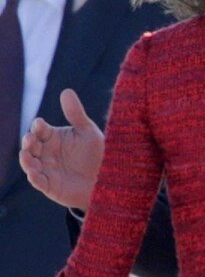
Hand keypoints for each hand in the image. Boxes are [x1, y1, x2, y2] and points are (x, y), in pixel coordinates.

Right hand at [20, 89, 104, 210]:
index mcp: (51, 136)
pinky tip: (34, 174)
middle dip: (28, 141)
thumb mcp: (88, 132)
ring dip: (26, 159)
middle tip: (31, 139)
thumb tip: (66, 91)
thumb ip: (76, 114)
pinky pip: (37, 181)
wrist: (105, 180)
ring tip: (27, 156)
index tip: (41, 125)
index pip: (39, 128)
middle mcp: (45, 151)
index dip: (38, 126)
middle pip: (30, 144)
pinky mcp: (49, 185)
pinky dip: (34, 177)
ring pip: (29, 162)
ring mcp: (45, 168)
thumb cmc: (95, 154)